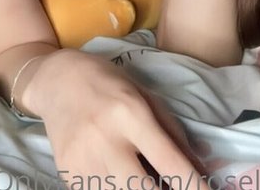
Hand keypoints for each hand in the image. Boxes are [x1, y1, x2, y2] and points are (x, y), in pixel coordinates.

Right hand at [28, 49, 208, 188]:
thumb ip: (174, 132)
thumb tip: (201, 167)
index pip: (169, 162)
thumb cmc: (108, 83)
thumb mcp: (145, 95)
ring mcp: (83, 160)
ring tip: (144, 179)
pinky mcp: (67, 174)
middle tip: (172, 187)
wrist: (57, 80)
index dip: (194, 186)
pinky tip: (123, 180)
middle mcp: (106, 138)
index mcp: (131, 113)